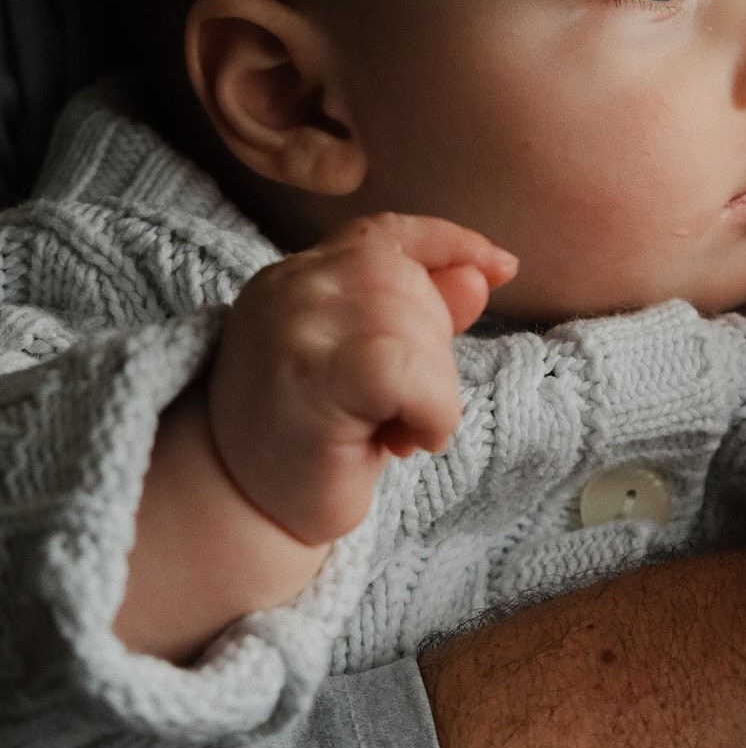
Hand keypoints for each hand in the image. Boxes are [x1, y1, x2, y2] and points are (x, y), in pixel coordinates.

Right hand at [207, 213, 516, 545]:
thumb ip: (420, 315)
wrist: (239, 512)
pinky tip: (412, 440)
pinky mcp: (310, 374)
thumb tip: (483, 275)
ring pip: (414, 326)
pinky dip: (431, 408)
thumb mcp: (370, 368)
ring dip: (434, 392)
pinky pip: (405, 369)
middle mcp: (291, 287)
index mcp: (299, 274)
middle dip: (435, 352)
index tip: (503, 266)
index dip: (451, 244)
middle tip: (402, 414)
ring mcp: (294, 326)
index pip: (385, 235)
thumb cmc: (307, 441)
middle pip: (409, 282)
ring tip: (397, 431)